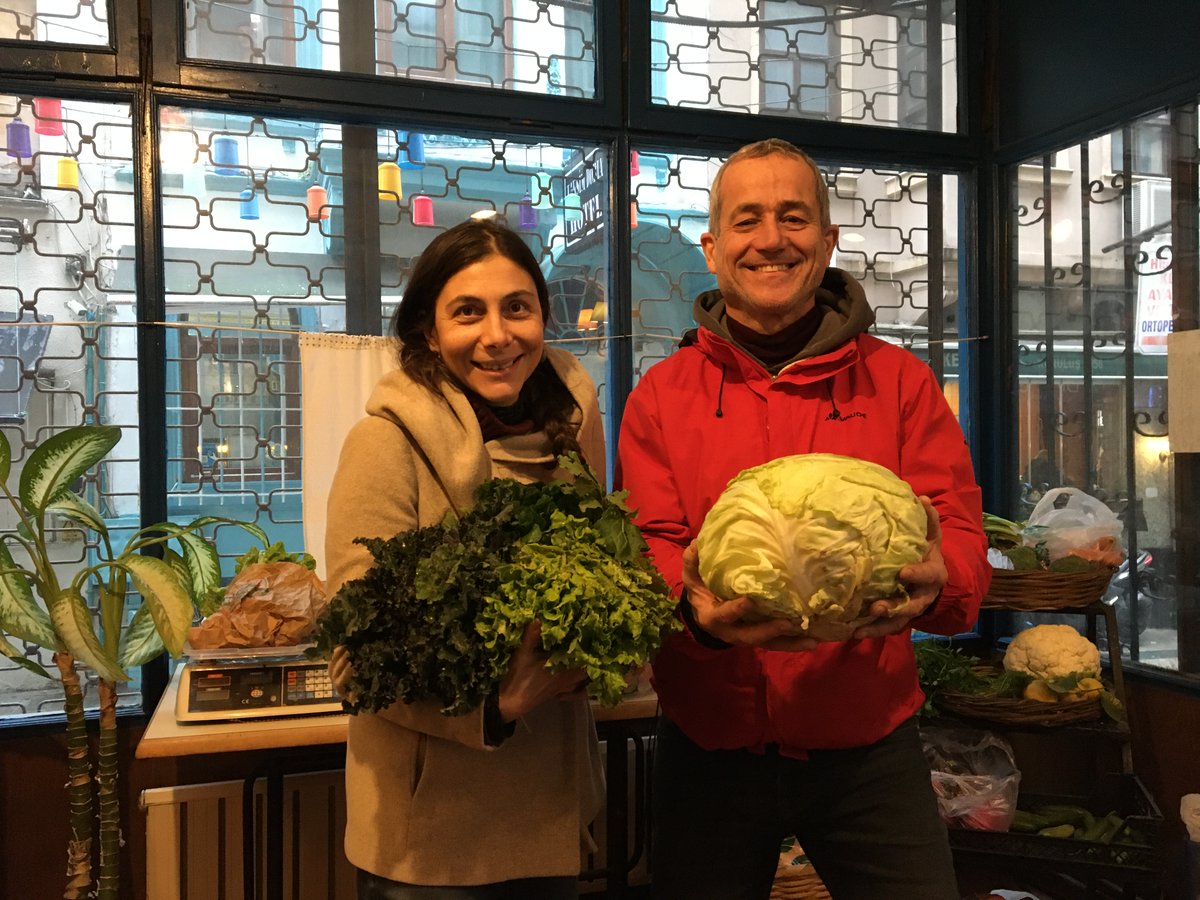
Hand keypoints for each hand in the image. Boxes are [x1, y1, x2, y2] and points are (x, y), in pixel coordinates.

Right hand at [497, 621, 587, 720]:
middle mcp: (565, 681)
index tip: (595, 645)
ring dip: (583, 677)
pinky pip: (570, 692)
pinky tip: (571, 681)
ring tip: (584, 665)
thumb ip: (531, 637)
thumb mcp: (524, 653)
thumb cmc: (520, 676)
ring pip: (579, 685)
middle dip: (590, 666)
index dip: (592, 656)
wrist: (511, 701)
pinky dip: (575, 688)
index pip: (585, 664)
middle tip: (590, 653)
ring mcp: (560, 690)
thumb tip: (538, 618)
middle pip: (586, 675)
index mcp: (562, 670)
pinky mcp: (554, 695)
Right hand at [681, 541, 818, 651]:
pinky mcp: (760, 638)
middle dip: (769, 630)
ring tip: (812, 641)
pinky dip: (795, 642)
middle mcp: (731, 632)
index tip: (749, 600)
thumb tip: (697, 543)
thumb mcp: (691, 577)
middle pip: (751, 636)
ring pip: (769, 644)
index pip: (724, 615)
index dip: (735, 609)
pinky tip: (814, 639)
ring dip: (790, 643)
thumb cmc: (700, 591)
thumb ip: (693, 562)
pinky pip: (777, 643)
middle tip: (788, 623)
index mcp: (713, 617)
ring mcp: (747, 636)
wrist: (702, 614)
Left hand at [854, 496, 946, 638]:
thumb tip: (921, 498)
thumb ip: (928, 519)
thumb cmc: (925, 551)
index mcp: (933, 573)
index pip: (928, 575)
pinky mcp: (897, 619)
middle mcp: (923, 595)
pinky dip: (871, 631)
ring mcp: (910, 609)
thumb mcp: (930, 535)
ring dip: (879, 626)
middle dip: (896, 608)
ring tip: (858, 631)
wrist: (932, 577)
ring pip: (898, 622)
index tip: (903, 572)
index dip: (918, 575)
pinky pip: (885, 628)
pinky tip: (852, 632)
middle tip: (877, 608)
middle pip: (912, 606)